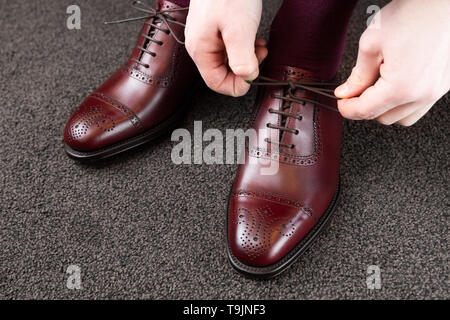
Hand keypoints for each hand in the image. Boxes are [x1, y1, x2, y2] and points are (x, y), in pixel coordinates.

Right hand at [185, 0, 266, 96]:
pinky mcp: (216, 26)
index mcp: (200, 49)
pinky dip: (244, 46)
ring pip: (228, 59)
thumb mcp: (239, 30)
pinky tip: (253, 38)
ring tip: (258, 45)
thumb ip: (242, 59)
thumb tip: (246, 78)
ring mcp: (208, 35)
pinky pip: (230, 46)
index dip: (236, 86)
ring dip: (246, 57)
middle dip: (243, 69)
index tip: (253, 79)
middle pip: (222, 72)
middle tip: (259, 57)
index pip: (215, 82)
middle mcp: (200, 45)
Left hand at [335, 0, 449, 125]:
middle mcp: (422, 94)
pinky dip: (403, 102)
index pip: (366, 111)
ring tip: (378, 85)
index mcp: (401, 87)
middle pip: (383, 118)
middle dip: (366, 107)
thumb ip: (358, 75)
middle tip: (356, 89)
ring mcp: (436, 91)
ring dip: (386, 108)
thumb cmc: (412, 14)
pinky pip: (419, 106)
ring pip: (402, 117)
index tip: (341, 102)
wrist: (442, 1)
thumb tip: (346, 92)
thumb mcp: (372, 43)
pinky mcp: (445, 84)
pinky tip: (395, 83)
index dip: (347, 109)